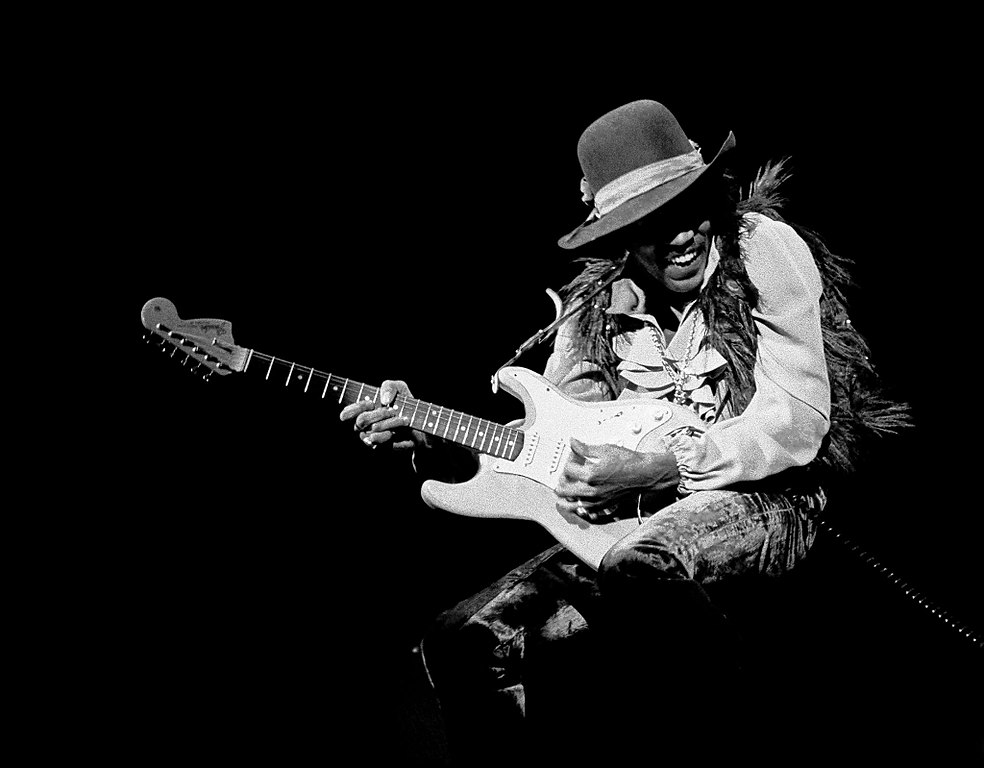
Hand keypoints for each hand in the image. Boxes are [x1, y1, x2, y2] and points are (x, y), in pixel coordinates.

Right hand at [339, 379, 427, 450]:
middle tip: (393, 410)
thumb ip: (389, 386)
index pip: (346, 414)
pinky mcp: (383, 448)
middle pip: (361, 421)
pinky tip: (402, 428)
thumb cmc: (404, 404)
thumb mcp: (399, 388)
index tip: (371, 403)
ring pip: (373, 433)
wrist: (421, 423)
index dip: (356, 408)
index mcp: (362, 412)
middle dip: (379, 414)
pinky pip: (383, 443)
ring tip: (403, 419)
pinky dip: (394, 433)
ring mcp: (372, 438)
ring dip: (389, 423)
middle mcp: (364, 427)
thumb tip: (384, 400)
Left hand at [555, 438, 679, 521]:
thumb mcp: (605, 449)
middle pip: (564, 490)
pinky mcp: (603, 506)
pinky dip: (579, 507)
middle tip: (565, 474)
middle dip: (562, 480)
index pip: (568, 469)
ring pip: (571, 505)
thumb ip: (585, 448)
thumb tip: (573, 443)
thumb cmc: (630, 462)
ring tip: (564, 491)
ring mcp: (597, 501)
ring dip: (565, 497)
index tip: (573, 456)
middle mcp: (591, 491)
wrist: (644, 474)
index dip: (568, 460)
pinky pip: (585, 512)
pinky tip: (578, 502)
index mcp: (590, 475)